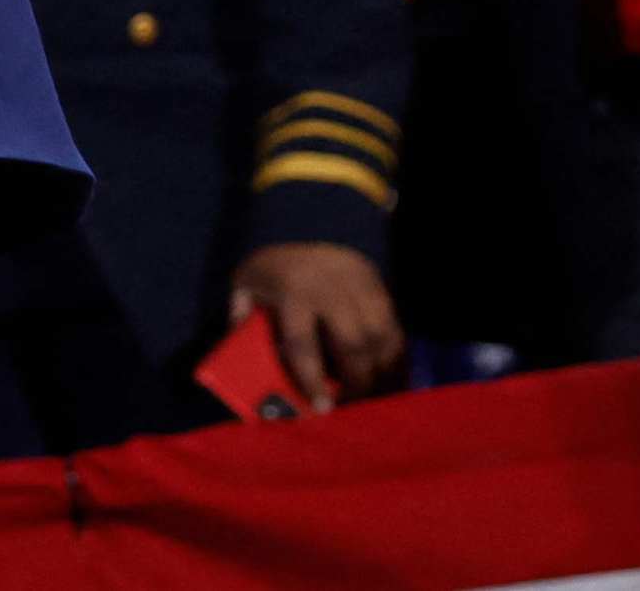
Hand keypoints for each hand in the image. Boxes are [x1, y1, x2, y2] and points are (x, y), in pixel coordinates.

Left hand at [230, 241, 403, 411]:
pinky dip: (396, 360)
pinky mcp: (378, 285)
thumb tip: (248, 366)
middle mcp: (329, 284)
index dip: (312, 379)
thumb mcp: (245, 292)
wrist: (297, 229)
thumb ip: (244, 326)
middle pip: (353, 343)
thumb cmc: (269, 275)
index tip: (322, 409)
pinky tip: (390, 381)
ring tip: (373, 400)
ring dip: (382, 374)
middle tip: (351, 409)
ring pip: (382, 337)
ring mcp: (358, 282)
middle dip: (357, 382)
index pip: (303, 342)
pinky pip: (395, 329)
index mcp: (291, 290)